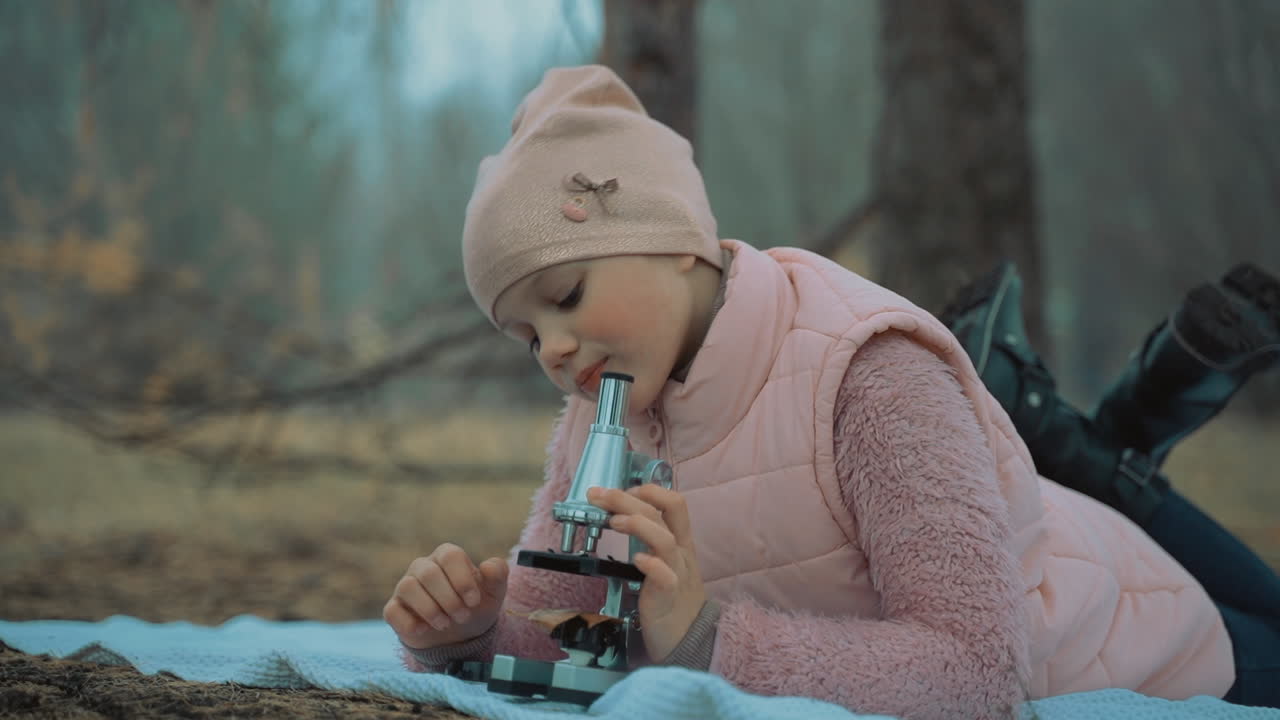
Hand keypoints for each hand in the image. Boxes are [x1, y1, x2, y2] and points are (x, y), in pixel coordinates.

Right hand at [383, 543, 508, 649]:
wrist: (460, 635)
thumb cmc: (474, 606)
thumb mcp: (493, 593)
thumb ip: (497, 576)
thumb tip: (488, 565)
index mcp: (447, 557)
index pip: (450, 555)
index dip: (462, 580)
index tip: (474, 602)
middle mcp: (423, 567)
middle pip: (428, 573)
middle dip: (449, 599)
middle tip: (463, 617)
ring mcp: (405, 586)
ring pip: (407, 586)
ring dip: (430, 609)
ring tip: (446, 624)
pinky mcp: (394, 609)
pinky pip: (392, 611)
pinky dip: (409, 623)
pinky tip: (424, 630)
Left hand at [588, 484, 705, 662]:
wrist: (689, 640)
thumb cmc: (672, 599)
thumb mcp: (667, 563)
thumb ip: (652, 541)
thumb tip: (622, 517)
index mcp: (680, 542)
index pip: (674, 503)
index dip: (648, 490)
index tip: (620, 490)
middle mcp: (680, 553)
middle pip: (661, 514)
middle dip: (627, 498)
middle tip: (598, 494)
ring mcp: (677, 574)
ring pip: (665, 540)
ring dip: (638, 525)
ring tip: (613, 521)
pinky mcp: (669, 598)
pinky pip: (666, 577)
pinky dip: (652, 565)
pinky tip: (637, 559)